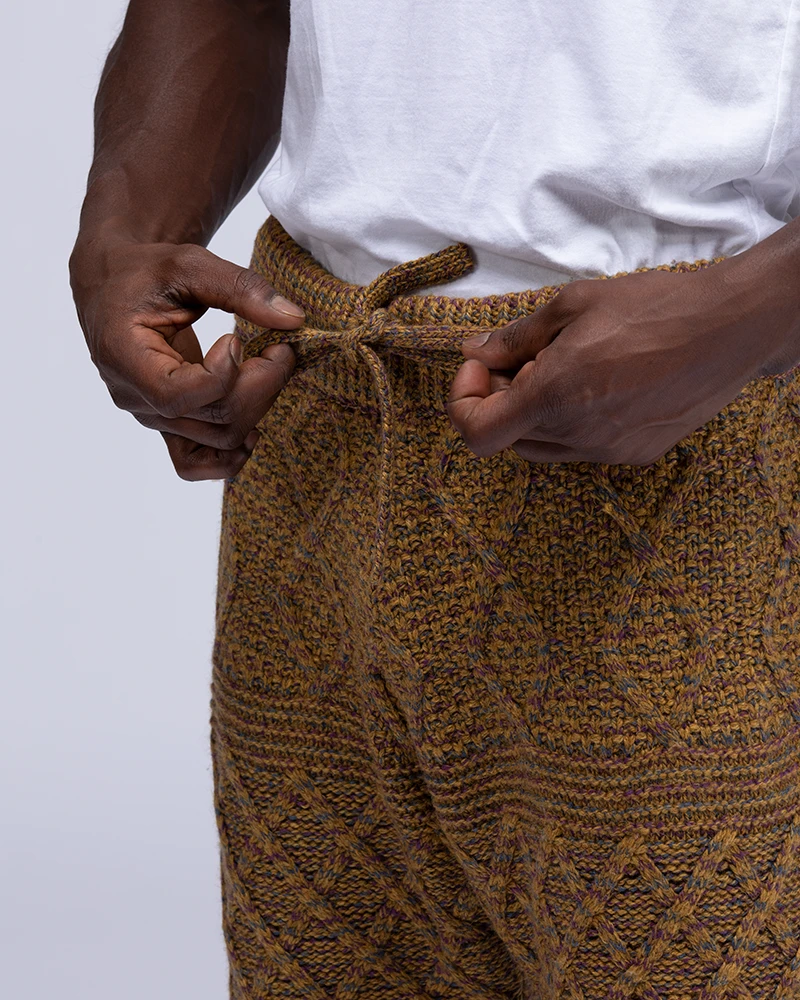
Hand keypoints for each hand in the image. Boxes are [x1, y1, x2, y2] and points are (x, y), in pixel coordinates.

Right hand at [70, 237, 305, 479]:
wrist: (117, 287)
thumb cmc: (145, 272)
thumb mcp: (188, 264)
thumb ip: (240, 288)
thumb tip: (293, 320)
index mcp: (123, 356)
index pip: (179, 395)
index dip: (223, 375)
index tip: (237, 339)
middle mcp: (134, 397)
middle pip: (212, 420)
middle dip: (260, 384)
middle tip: (280, 348)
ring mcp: (151, 417)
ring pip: (219, 439)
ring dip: (258, 407)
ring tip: (269, 367)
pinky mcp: (168, 425)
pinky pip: (196, 462)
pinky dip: (230, 455)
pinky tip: (254, 427)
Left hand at [447, 262, 795, 464]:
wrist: (730, 329)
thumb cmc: (654, 307)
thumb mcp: (573, 305)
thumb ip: (516, 337)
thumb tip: (475, 352)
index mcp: (556, 395)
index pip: (478, 434)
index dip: (464, 403)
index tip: (481, 369)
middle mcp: (579, 434)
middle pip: (509, 439)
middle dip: (501, 401)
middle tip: (523, 359)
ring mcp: (608, 451)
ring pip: (543, 446)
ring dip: (535, 414)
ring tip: (565, 367)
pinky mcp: (635, 454)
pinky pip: (581, 448)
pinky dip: (571, 422)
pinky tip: (598, 383)